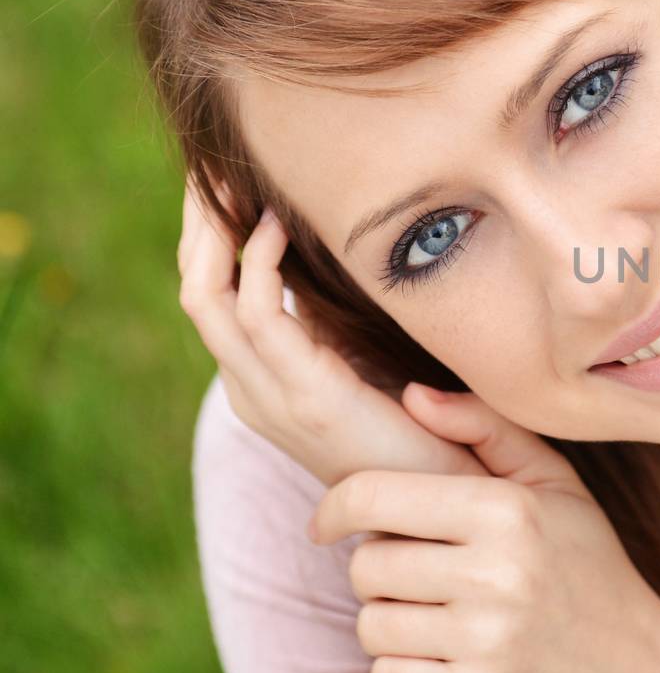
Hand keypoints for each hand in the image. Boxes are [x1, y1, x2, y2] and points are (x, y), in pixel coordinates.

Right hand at [176, 175, 485, 487]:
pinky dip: (258, 264)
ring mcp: (270, 396)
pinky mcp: (306, 397)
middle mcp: (252, 389)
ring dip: (214, 232)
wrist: (451, 506)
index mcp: (263, 382)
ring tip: (233, 179)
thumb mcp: (371, 368)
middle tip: (215, 165)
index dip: (210, 236)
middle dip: (200, 224)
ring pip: (207, 297)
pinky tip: (273, 227)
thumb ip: (340, 328)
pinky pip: (257, 317)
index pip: (211, 296)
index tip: (230, 180)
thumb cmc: (425, 439)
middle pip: (195, 288)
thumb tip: (329, 268)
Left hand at [308, 400, 659, 672]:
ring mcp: (486, 641)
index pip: (374, 496)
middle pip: (366, 567)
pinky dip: (404, 672)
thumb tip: (410, 396)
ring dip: (391, 624)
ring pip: (371, 625)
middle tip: (424, 579)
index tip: (329, 522)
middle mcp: (496, 574)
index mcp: (508, 511)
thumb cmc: (589, 568)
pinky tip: (447, 661)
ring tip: (440, 620)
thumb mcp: (557, 486)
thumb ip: (486, 429)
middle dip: (380, 572)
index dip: (335, 507)